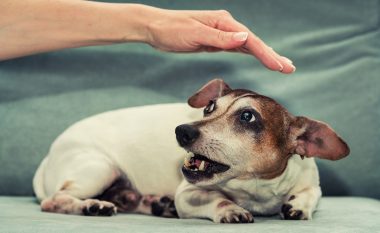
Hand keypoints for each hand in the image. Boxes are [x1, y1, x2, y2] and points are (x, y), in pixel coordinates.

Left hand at [145, 8, 294, 72]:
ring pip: (248, 45)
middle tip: (289, 68)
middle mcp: (226, 26)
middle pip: (254, 42)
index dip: (267, 54)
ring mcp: (221, 33)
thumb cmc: (172, 30)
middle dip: (272, 56)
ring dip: (264, 55)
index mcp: (223, 23)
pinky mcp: (216, 40)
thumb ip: (220, 38)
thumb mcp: (195, 34)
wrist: (155, 28)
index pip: (250, 41)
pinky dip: (251, 53)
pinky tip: (258, 57)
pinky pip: (238, 48)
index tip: (280, 66)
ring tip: (280, 65)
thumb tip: (245, 38)